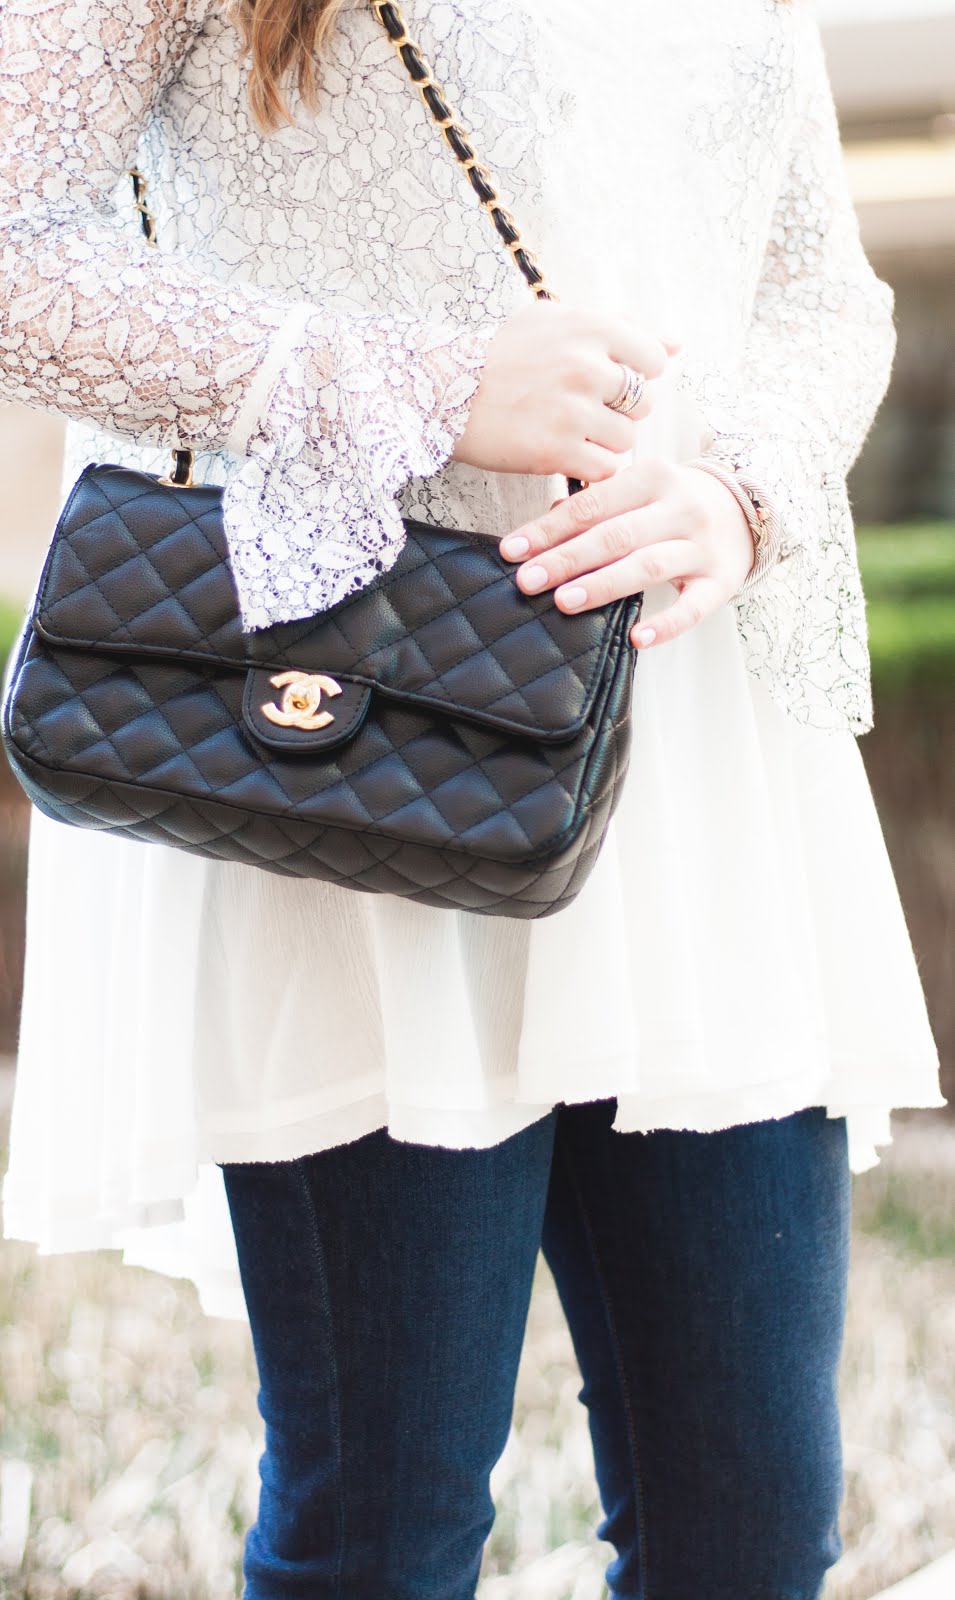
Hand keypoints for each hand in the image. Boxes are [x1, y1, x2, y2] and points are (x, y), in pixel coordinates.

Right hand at [452, 302, 680, 483]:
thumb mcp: (557, 322)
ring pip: (625, 439)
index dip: (636, 375)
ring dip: (605, 441)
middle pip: (643, 403)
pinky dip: (590, 466)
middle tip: (583, 409)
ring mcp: (572, 411)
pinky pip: (604, 468)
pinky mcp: (557, 451)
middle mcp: (585, 367)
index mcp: (590, 328)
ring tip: (570, 431)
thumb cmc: (504, 354)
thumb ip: (621, 327)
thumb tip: (676, 344)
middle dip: (620, 411)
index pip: (653, 359)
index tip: (607, 382)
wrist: (444, 390)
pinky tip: (565, 452)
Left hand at [498, 458, 756, 648]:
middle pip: (615, 535)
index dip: (550, 529)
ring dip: (604, 585)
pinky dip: (667, 623)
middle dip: (567, 558)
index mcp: (653, 477)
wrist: (749, 508)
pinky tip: (638, 638)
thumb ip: (597, 503)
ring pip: (648, 566)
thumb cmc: (676, 501)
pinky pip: (693, 607)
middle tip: (528, 580)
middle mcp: (679, 508)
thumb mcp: (641, 488)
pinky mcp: (720, 581)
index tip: (513, 550)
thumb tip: (547, 521)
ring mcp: (701, 546)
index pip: (592, 505)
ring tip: (565, 602)